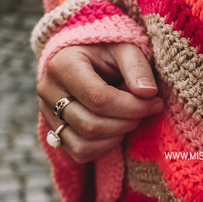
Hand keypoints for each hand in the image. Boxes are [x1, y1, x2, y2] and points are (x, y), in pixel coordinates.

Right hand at [37, 43, 162, 162]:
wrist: (85, 60)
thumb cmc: (107, 53)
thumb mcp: (124, 48)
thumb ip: (137, 67)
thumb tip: (148, 93)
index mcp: (63, 66)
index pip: (98, 98)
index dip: (132, 106)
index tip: (155, 102)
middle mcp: (48, 91)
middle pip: (91, 125)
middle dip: (126, 122)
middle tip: (144, 111)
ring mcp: (47, 115)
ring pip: (84, 144)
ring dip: (116, 137)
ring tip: (129, 119)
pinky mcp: (53, 132)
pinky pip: (79, 153)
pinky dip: (104, 148)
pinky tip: (116, 129)